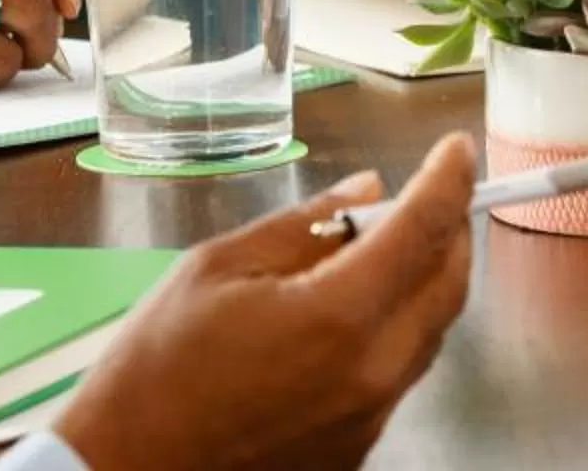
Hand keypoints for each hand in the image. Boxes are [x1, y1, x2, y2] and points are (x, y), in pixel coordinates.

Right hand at [55, 134, 478, 470]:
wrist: (130, 469)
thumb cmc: (157, 371)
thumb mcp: (217, 268)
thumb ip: (302, 225)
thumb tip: (362, 191)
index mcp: (337, 317)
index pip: (423, 231)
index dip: (449, 180)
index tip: (457, 150)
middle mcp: (371, 373)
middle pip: (447, 286)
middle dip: (448, 230)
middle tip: (425, 195)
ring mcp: (369, 418)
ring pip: (429, 332)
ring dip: (421, 282)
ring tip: (372, 250)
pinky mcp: (357, 447)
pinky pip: (398, 374)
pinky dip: (392, 329)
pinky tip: (346, 312)